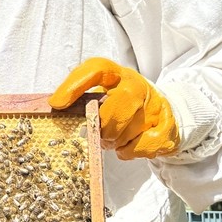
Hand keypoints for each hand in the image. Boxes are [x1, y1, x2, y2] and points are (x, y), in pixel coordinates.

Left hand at [49, 57, 179, 159]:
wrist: (163, 112)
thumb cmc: (122, 104)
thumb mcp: (102, 93)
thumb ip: (81, 98)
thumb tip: (55, 108)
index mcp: (116, 74)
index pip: (95, 70)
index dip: (74, 85)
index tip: (57, 103)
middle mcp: (136, 85)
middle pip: (114, 106)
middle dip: (102, 126)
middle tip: (97, 132)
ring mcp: (154, 106)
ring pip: (125, 131)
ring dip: (113, 141)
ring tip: (113, 137)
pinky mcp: (166, 128)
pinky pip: (139, 147)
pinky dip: (128, 151)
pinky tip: (127, 144)